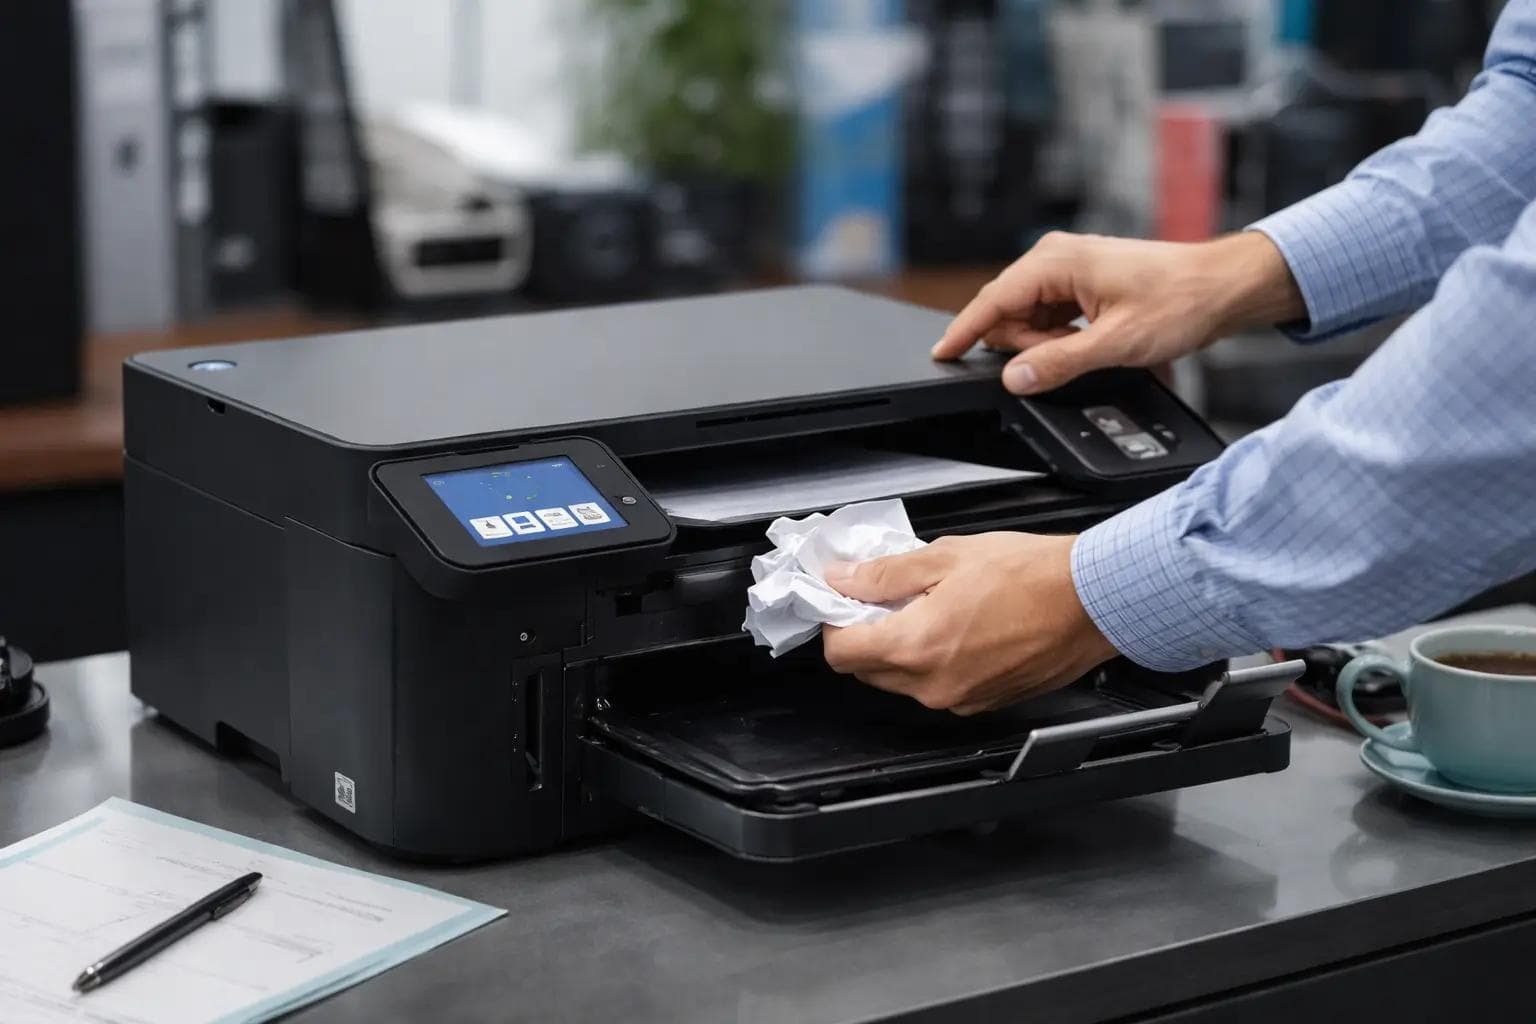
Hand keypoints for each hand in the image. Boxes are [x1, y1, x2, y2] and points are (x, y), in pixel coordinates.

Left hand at [820, 533, 1118, 714]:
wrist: (1094, 601)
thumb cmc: (1033, 575)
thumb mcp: (946, 557)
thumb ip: (885, 573)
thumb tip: (844, 579)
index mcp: (917, 646)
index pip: (841, 652)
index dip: (834, 622)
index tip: (842, 599)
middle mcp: (934, 684)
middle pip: (867, 670)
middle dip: (866, 634)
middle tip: (886, 596)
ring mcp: (960, 699)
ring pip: (902, 681)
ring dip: (900, 648)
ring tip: (928, 607)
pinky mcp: (985, 703)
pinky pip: (938, 687)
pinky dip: (934, 662)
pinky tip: (957, 626)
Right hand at [933, 230, 1304, 394]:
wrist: (1221, 287)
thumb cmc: (1179, 301)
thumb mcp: (1115, 343)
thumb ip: (1058, 363)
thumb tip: (1014, 377)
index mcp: (1056, 261)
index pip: (991, 300)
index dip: (963, 332)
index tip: (942, 354)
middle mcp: (1055, 258)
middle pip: (1007, 313)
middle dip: (1026, 345)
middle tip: (1066, 357)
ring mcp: (1068, 269)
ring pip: (1027, 318)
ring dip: (1045, 343)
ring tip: (1088, 348)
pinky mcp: (1080, 283)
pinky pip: (1048, 316)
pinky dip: (1059, 337)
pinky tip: (1088, 344)